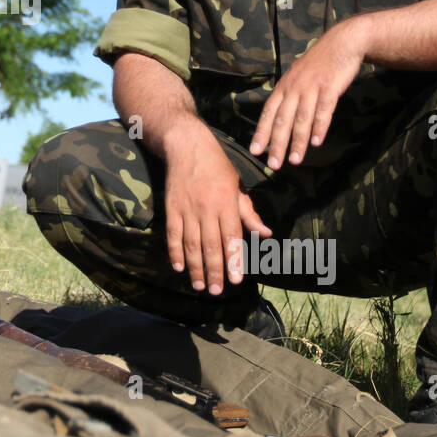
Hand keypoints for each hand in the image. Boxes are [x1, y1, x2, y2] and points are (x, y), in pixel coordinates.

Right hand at [163, 121, 271, 293]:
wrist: (187, 145)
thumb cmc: (217, 165)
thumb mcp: (238, 186)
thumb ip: (249, 212)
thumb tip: (265, 233)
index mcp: (227, 203)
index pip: (232, 238)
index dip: (234, 261)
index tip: (237, 280)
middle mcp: (207, 208)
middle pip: (211, 245)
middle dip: (215, 271)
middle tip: (216, 291)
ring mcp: (187, 208)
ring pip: (192, 244)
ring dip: (196, 267)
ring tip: (199, 285)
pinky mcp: (172, 207)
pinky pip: (173, 234)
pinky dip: (175, 252)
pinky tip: (179, 267)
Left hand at [249, 20, 365, 169]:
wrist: (342, 43)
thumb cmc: (319, 64)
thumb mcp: (298, 77)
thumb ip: (289, 96)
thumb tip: (280, 118)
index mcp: (284, 86)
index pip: (268, 113)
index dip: (261, 132)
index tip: (255, 151)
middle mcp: (294, 87)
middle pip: (282, 120)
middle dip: (276, 144)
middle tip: (273, 165)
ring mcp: (311, 87)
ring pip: (301, 119)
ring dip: (298, 142)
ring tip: (294, 161)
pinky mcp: (330, 87)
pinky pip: (323, 110)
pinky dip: (319, 127)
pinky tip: (316, 142)